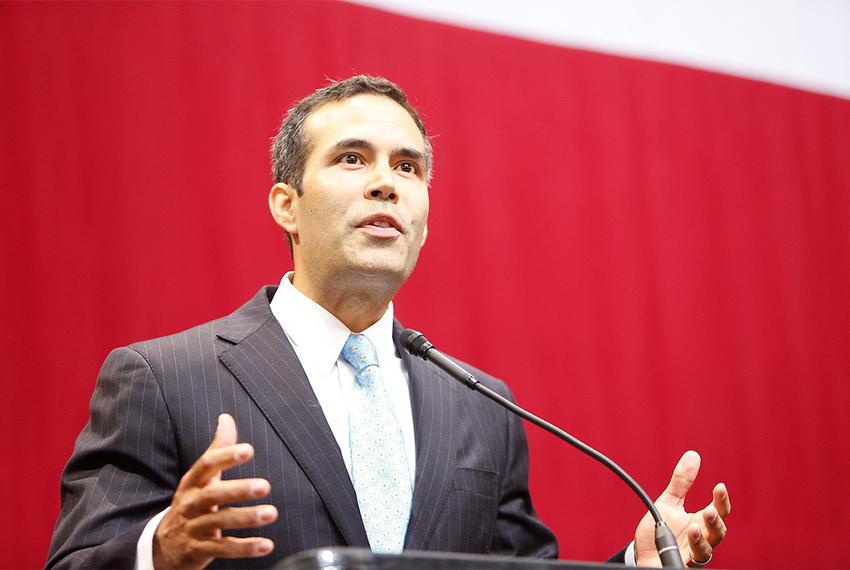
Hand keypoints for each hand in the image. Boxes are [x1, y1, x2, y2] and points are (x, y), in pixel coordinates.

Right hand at [152, 414, 277, 568]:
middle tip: (265, 485)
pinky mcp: (200, 550)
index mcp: (193, 482)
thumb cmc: (192, 502)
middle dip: (239, 490)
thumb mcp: (200, 476)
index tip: (248, 449)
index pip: (207, 464)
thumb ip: (218, 448)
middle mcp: (191, 503)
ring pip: (220, 522)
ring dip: (247, 518)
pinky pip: (223, 548)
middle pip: (213, 495)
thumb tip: (226, 417)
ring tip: (271, 513)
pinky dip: (245, 548)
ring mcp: (194, 528)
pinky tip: (266, 545)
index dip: (226, 456)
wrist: (164, 545)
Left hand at [634, 451, 729, 566]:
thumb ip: (682, 482)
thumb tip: (693, 455)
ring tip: (694, 528)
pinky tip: (685, 555)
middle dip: (715, 522)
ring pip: (705, 552)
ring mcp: (692, 556)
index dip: (721, 500)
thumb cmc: (661, 531)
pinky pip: (688, 565)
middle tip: (710, 511)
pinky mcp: (680, 566)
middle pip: (718, 533)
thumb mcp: (669, 502)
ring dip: (701, 541)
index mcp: (701, 523)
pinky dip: (688, 560)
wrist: (645, 555)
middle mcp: (701, 541)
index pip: (719, 511)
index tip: (719, 487)